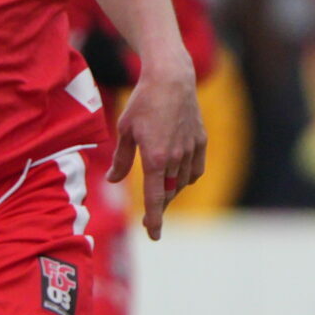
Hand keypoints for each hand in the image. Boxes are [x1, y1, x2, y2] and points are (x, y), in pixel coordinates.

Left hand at [110, 65, 205, 239]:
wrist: (171, 78)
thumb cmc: (143, 102)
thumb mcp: (125, 130)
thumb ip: (121, 160)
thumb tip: (113, 181)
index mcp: (154, 158)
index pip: (154, 198)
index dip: (154, 220)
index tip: (154, 236)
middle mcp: (176, 157)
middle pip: (168, 193)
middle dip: (159, 208)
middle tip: (151, 219)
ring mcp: (191, 149)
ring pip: (182, 183)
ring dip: (172, 192)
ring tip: (161, 193)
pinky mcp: (201, 140)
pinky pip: (196, 169)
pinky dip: (187, 177)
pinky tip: (179, 177)